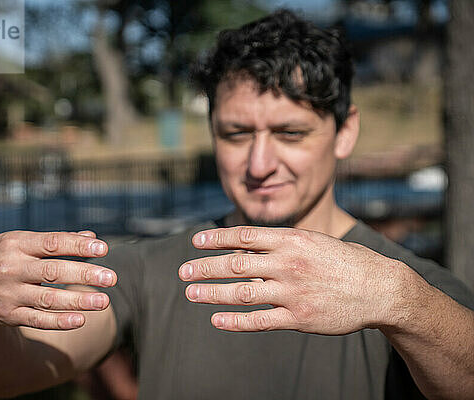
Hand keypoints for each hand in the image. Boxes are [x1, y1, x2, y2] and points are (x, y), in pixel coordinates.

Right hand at [0, 230, 115, 329]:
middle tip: (111, 278)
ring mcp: (8, 293)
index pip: (52, 242)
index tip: (103, 248)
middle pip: (53, 271)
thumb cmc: (1, 256)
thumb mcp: (21, 241)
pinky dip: (58, 321)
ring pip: (48, 298)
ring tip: (104, 301)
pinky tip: (80, 319)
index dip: (78, 245)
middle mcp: (11, 268)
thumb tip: (92, 237)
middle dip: (85, 274)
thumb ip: (56, 240)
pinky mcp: (7, 315)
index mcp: (16, 243)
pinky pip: (36, 320)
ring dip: (78, 300)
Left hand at [178, 226, 408, 334]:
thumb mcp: (313, 241)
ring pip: (243, 293)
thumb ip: (280, 243)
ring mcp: (293, 292)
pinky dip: (235, 321)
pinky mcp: (299, 318)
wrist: (381, 289)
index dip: (216, 239)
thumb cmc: (343, 261)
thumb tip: (244, 246)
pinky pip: (260, 321)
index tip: (195, 241)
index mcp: (292, 240)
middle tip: (183, 271)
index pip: (244, 236)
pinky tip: (217, 320)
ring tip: (190, 293)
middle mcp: (289, 264)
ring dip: (212, 293)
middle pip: (236, 265)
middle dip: (205, 267)